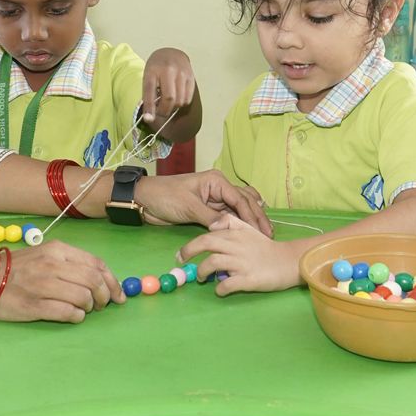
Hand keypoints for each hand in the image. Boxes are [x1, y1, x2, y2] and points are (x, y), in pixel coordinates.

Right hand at [0, 240, 122, 322]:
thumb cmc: (14, 269)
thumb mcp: (43, 255)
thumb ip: (70, 263)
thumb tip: (101, 278)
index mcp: (57, 250)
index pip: (97, 264)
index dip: (113, 281)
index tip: (118, 294)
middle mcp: (53, 264)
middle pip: (94, 281)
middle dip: (105, 297)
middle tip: (102, 306)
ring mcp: (44, 285)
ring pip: (84, 297)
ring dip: (89, 307)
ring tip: (82, 310)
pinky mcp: (35, 306)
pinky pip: (68, 313)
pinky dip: (76, 316)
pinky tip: (72, 315)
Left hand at [135, 171, 270, 235]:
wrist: (145, 199)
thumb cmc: (165, 196)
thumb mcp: (188, 206)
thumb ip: (209, 216)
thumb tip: (228, 228)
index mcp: (217, 181)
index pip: (240, 199)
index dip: (253, 216)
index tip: (262, 232)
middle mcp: (219, 188)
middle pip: (244, 203)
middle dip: (257, 218)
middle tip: (269, 235)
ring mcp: (215, 199)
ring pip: (240, 209)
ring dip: (251, 220)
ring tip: (264, 234)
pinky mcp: (209, 210)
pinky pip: (230, 216)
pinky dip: (240, 224)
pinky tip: (250, 232)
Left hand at [141, 48, 195, 124]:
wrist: (171, 53)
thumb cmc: (157, 68)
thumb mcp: (148, 76)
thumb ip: (149, 94)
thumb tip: (150, 117)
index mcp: (153, 70)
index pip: (150, 91)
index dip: (150, 107)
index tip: (149, 119)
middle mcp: (168, 70)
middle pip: (169, 98)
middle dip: (164, 110)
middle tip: (161, 112)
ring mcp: (182, 73)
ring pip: (180, 100)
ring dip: (174, 107)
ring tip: (169, 102)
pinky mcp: (191, 77)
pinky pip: (188, 98)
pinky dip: (182, 103)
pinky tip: (177, 97)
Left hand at [177, 215, 298, 294]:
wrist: (289, 262)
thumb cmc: (266, 247)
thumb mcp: (249, 229)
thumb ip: (231, 222)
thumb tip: (212, 225)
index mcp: (235, 234)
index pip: (208, 235)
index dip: (191, 244)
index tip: (181, 254)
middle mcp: (236, 246)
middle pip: (206, 244)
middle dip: (189, 253)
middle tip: (181, 262)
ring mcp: (241, 263)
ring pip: (212, 264)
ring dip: (202, 273)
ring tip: (202, 278)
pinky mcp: (248, 279)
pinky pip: (226, 285)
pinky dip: (219, 289)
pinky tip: (219, 290)